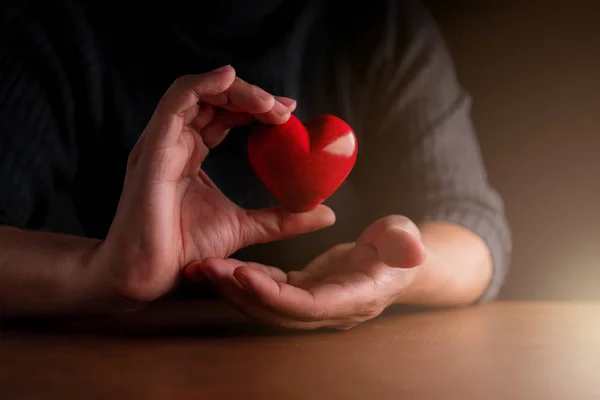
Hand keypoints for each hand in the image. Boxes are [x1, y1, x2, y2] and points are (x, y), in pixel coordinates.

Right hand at [90, 65, 334, 307]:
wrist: (151, 276)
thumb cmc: (186, 250)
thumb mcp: (246, 227)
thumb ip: (281, 219)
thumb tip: (326, 214)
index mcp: (190, 154)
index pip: (224, 116)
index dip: (256, 109)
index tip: (290, 114)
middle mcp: (175, 143)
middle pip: (213, 99)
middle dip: (252, 97)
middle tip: (285, 110)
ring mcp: (162, 144)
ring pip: (197, 94)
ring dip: (236, 91)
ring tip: (269, 105)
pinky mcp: (154, 150)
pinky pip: (176, 103)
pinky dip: (203, 85)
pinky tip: (231, 79)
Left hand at [186, 215, 425, 329]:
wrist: (396, 261)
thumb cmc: (402, 246)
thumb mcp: (406, 238)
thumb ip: (405, 244)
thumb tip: (409, 248)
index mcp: (355, 298)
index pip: (309, 307)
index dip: (274, 296)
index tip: (242, 276)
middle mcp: (330, 309)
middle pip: (278, 312)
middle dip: (239, 294)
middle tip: (207, 270)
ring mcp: (315, 303)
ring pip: (267, 305)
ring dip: (233, 289)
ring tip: (202, 269)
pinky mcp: (305, 291)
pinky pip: (270, 289)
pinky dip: (245, 280)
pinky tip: (222, 265)